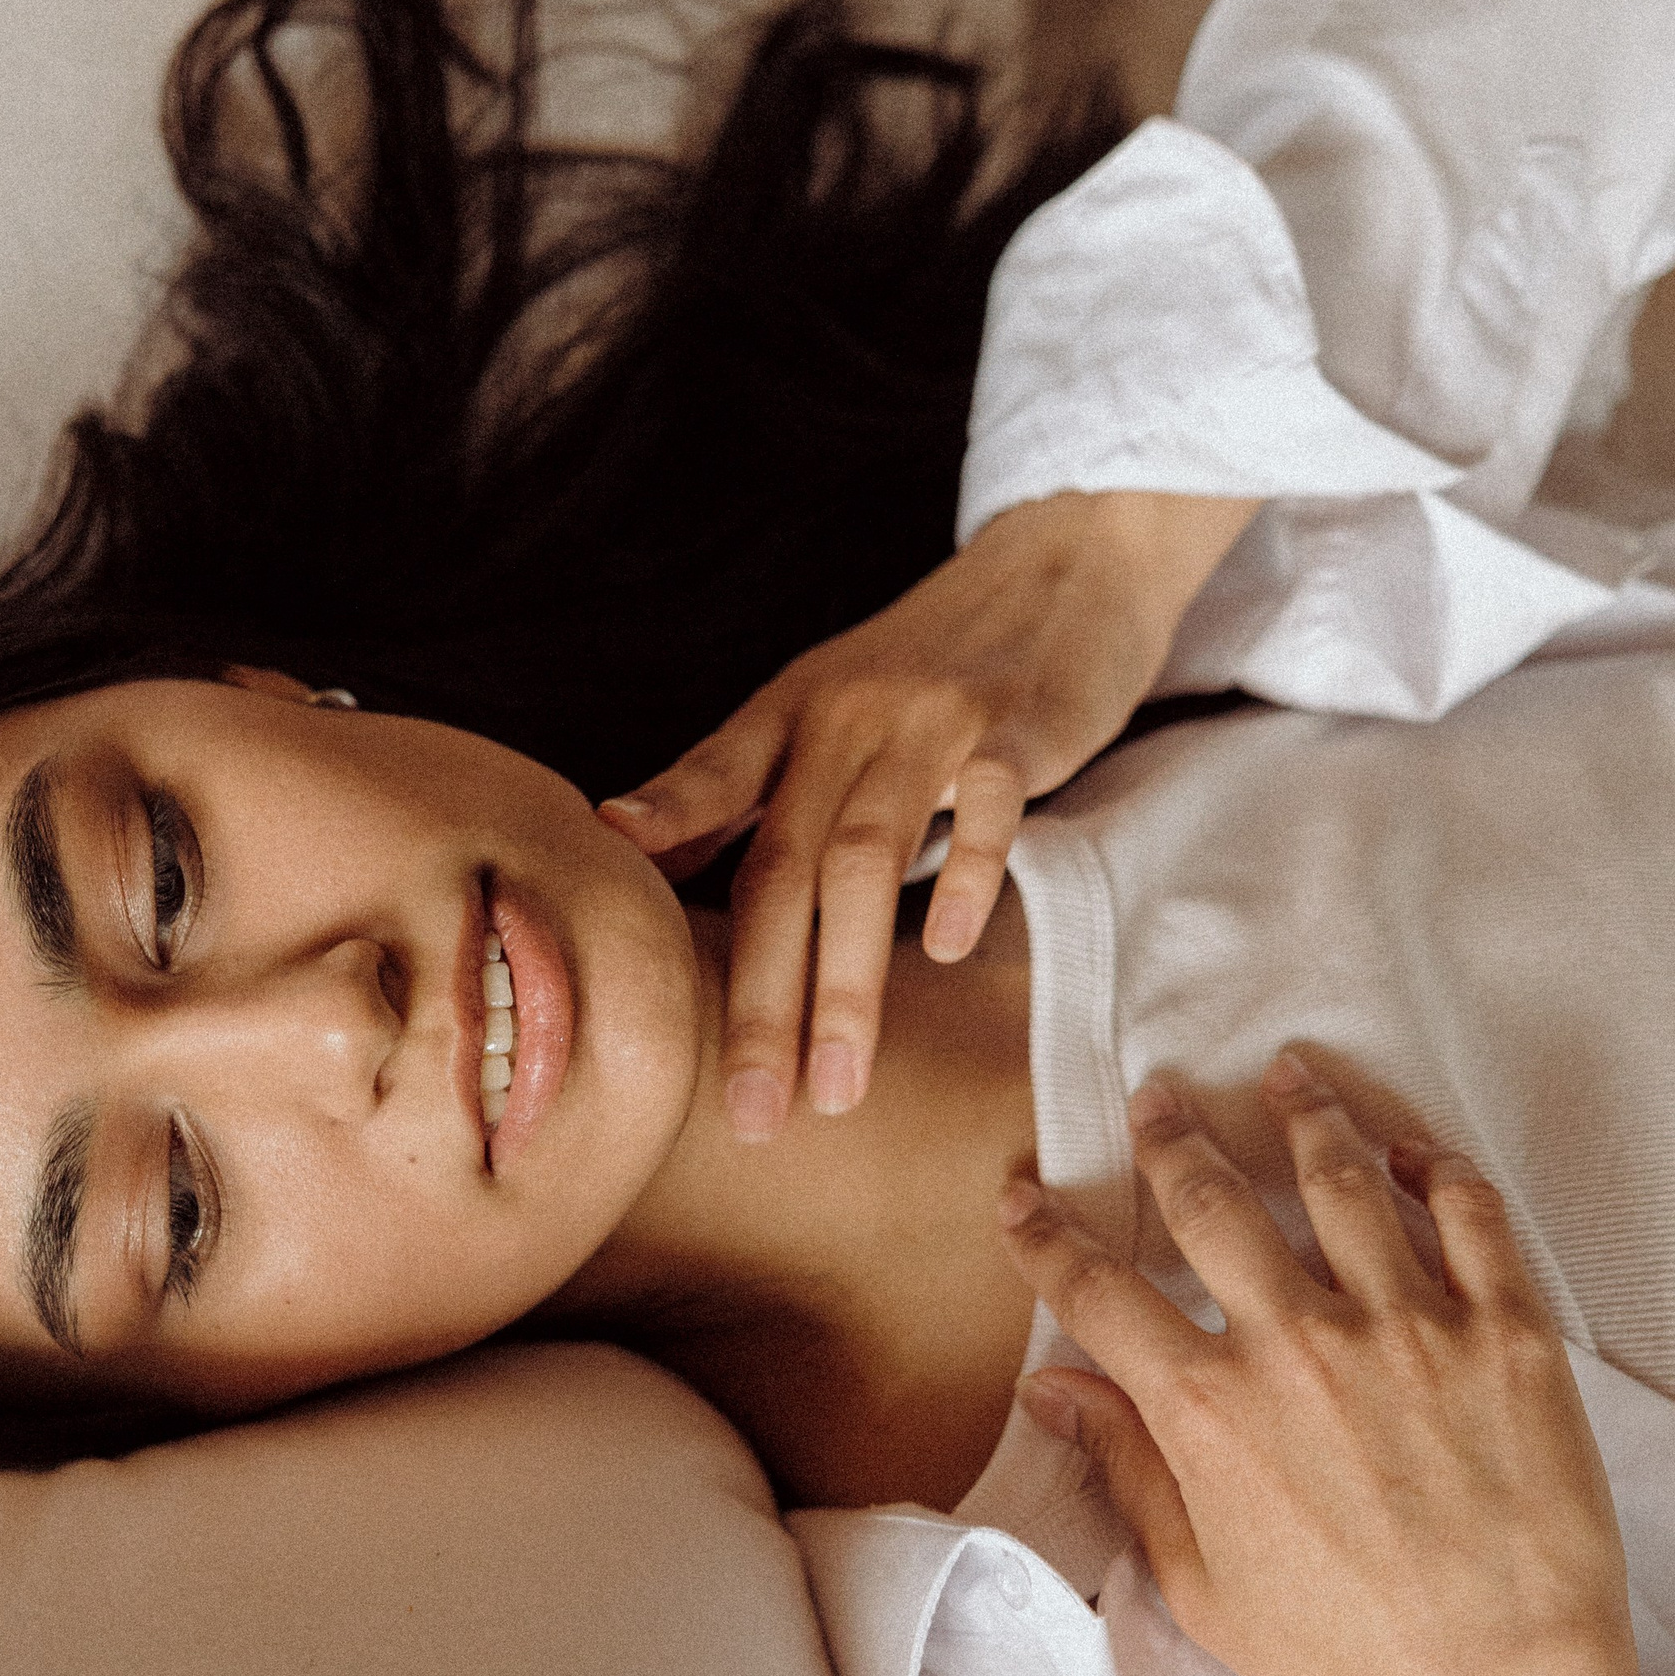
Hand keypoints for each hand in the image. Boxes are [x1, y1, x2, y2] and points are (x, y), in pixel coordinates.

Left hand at [600, 489, 1258, 1137]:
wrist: (1064, 565)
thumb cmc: (933, 663)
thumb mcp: (825, 705)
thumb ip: (748, 781)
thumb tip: (642, 856)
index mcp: (788, 711)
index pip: (710, 783)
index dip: (659, 837)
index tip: (611, 922)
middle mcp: (844, 714)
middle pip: (782, 866)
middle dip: (761, 999)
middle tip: (749, 1110)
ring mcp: (929, 720)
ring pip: (864, 859)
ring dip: (846, 984)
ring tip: (836, 1088)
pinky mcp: (1015, 728)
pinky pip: (984, 812)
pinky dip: (961, 880)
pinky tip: (944, 950)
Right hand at [1000, 1060, 1674, 1675]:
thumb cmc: (1347, 1665)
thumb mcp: (1203, 1583)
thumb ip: (1129, 1469)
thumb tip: (1054, 1392)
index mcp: (1210, 1411)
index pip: (1099, 1291)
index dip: (1047, 1236)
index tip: (1022, 1199)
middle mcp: (1299, 1346)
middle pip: (1211, 1201)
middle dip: (1171, 1139)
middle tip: (1160, 1100)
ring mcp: (1411, 1328)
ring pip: (1339, 1176)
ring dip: (1302, 1113)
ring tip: (1287, 1073)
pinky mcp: (1510, 1333)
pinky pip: (1468, 1211)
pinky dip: (1432, 1163)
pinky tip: (1408, 1146)